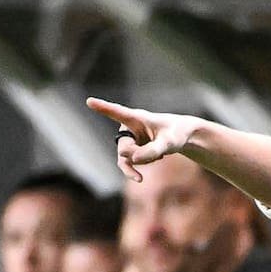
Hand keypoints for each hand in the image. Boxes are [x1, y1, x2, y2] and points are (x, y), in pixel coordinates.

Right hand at [86, 97, 203, 181]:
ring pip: (125, 158)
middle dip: (138, 155)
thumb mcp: (169, 143)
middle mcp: (129, 127)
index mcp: (137, 117)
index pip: (117, 112)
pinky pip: (127, 164)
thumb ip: (153, 150)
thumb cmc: (176, 133)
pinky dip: (135, 170)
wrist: (181, 137)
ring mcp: (129, 139)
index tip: (89, 101)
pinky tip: (148, 171)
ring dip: (140, 164)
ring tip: (159, 159)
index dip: (103, 108)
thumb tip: (133, 159)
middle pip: (124, 146)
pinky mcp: (131, 150)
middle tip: (158, 155)